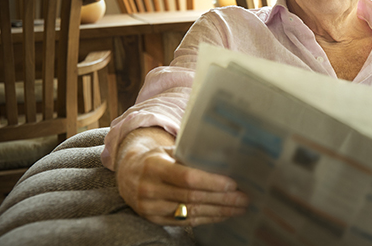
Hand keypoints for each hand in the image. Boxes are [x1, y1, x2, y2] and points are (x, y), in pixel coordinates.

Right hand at [115, 127, 249, 225]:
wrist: (126, 173)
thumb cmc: (155, 158)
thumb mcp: (166, 150)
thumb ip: (189, 154)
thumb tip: (226, 155)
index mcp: (154, 166)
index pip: (187, 177)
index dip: (212, 182)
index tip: (233, 184)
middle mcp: (150, 189)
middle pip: (192, 197)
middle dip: (222, 199)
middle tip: (244, 198)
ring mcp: (150, 207)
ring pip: (191, 212)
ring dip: (219, 211)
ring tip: (240, 207)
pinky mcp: (154, 219)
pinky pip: (186, 222)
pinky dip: (207, 218)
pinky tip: (223, 214)